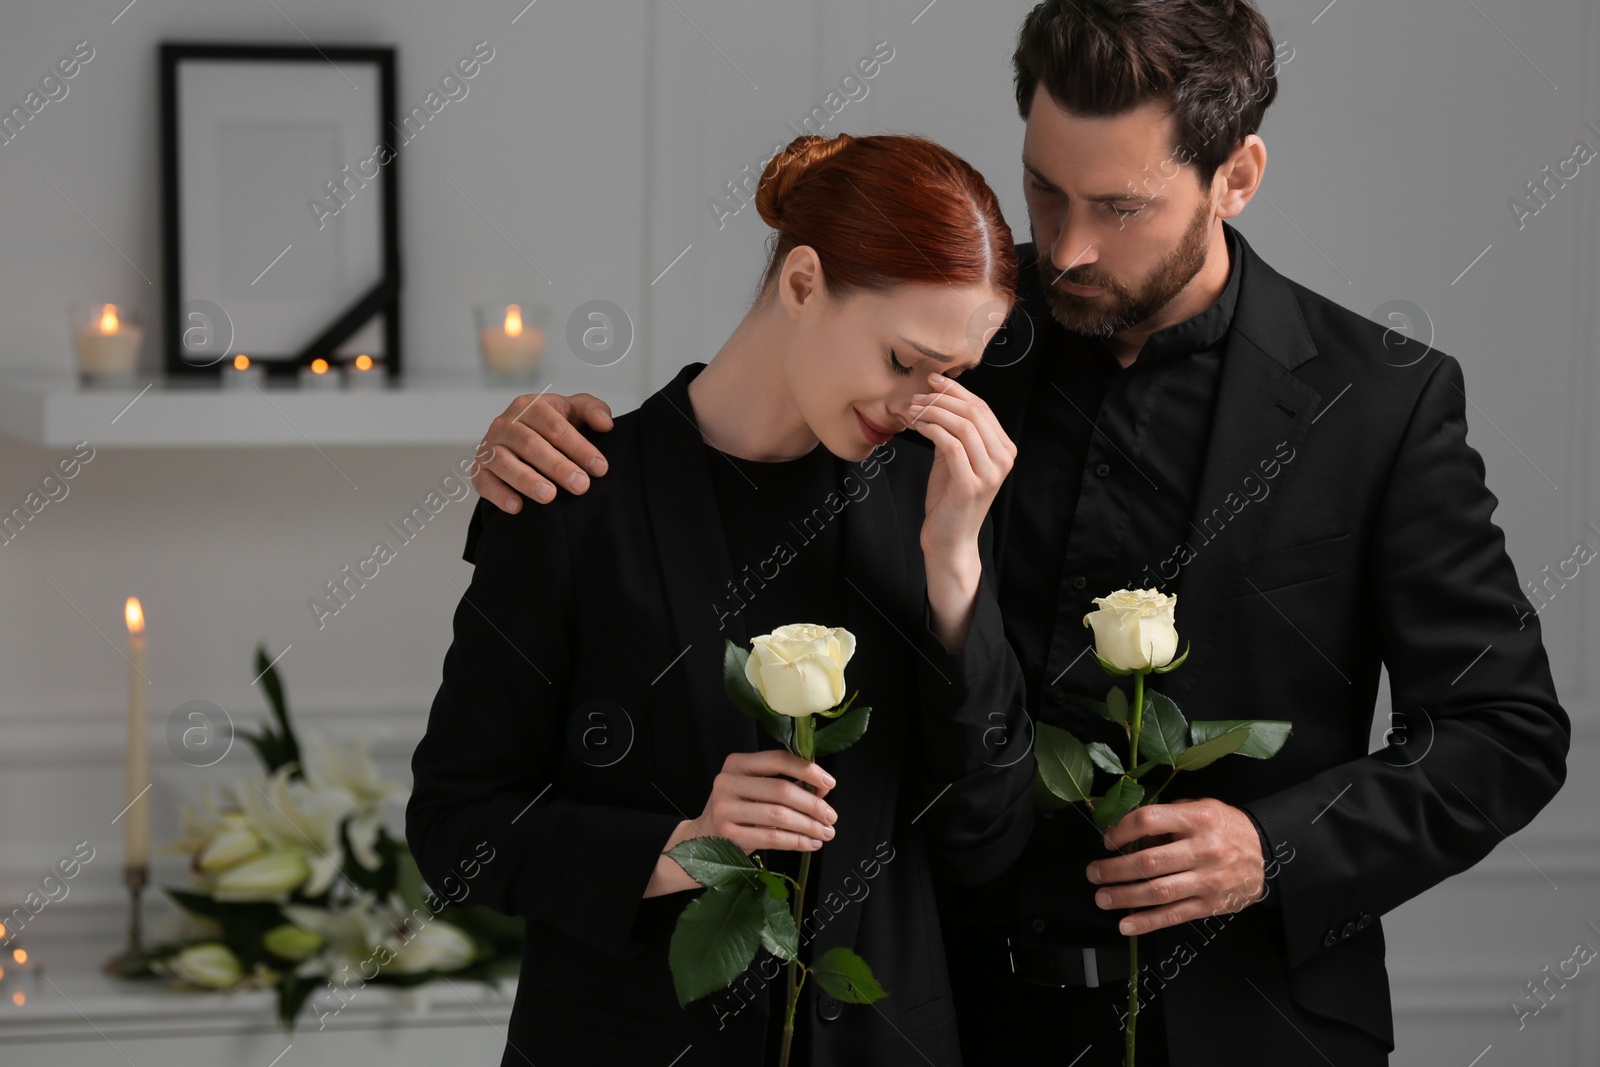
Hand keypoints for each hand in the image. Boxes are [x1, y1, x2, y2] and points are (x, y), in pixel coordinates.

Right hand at [471, 392, 614, 512]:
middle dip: (558, 466)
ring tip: (549, 496)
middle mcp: (506, 424)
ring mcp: (490, 447)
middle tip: (581, 485)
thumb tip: (605, 424)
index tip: (599, 467)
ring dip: (527, 480)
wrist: (522, 442)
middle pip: (531, 444)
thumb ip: (593, 410)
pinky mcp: (479, 470)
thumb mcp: (574, 412)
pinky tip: (518, 507)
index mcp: (530, 406)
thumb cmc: (554, 426)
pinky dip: (500, 495)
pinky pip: (485, 482)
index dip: (579, 447)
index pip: (555, 426)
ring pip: (506, 463)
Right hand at [689, 750, 838, 854]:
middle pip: (781, 790)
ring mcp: (725, 808)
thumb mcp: (758, 789)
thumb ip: (790, 783)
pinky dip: (796, 842)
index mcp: (737, 763)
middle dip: (813, 805)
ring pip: (779, 816)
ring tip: (826, 832)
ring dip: (808, 826)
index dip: (807, 770)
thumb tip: (824, 787)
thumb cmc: (739, 808)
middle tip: (831, 816)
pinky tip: (810, 843)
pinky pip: (771, 838)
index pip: (778, 759)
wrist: (704, 836)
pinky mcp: (728, 834)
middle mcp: (727, 782)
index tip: (830, 783)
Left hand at [909, 373, 1016, 558]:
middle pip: (974, 412)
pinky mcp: (971, 485)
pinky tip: (918, 427)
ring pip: (964, 426)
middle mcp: (1003, 460)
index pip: (983, 409)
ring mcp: (990, 473)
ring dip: (934, 412)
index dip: (957, 391)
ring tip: (913, 410)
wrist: (949, 539)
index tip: (933, 380)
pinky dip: (932, 430)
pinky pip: (951, 445)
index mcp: (1004, 450)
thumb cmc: (949, 499)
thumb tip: (939, 399)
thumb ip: (954, 433)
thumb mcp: (955, 459)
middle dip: (943, 399)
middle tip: (918, 395)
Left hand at [1085, 798, 1266, 935]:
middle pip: (1149, 861)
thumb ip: (1166, 817)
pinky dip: (1146, 922)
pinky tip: (1125, 925)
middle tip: (1092, 873)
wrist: (1267, 854)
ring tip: (1102, 897)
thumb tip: (1127, 834)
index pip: (1149, 820)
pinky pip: (1173, 915)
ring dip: (1124, 897)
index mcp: (1197, 819)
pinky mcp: (1210, 904)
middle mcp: (1203, 849)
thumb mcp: (1200, 808)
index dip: (1122, 830)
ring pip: (1158, 892)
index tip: (1107, 840)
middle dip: (1114, 869)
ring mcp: (1208, 880)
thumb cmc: (1224, 827)